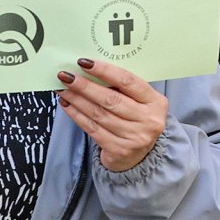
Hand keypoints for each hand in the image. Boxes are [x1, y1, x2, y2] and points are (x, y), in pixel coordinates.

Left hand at [58, 58, 168, 172]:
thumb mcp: (139, 103)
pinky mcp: (119, 149)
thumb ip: (123, 90)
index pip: (128, 82)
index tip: (85, 63)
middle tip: (66, 76)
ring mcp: (134, 136)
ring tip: (63, 89)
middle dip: (85, 86)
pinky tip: (67, 105)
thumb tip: (90, 71)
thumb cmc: (136, 121)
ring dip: (77, 99)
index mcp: (156, 102)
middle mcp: (149, 120)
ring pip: (99, 114)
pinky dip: (77, 115)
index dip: (105, 71)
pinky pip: (93, 129)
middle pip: (111, 99)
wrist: (138, 156)